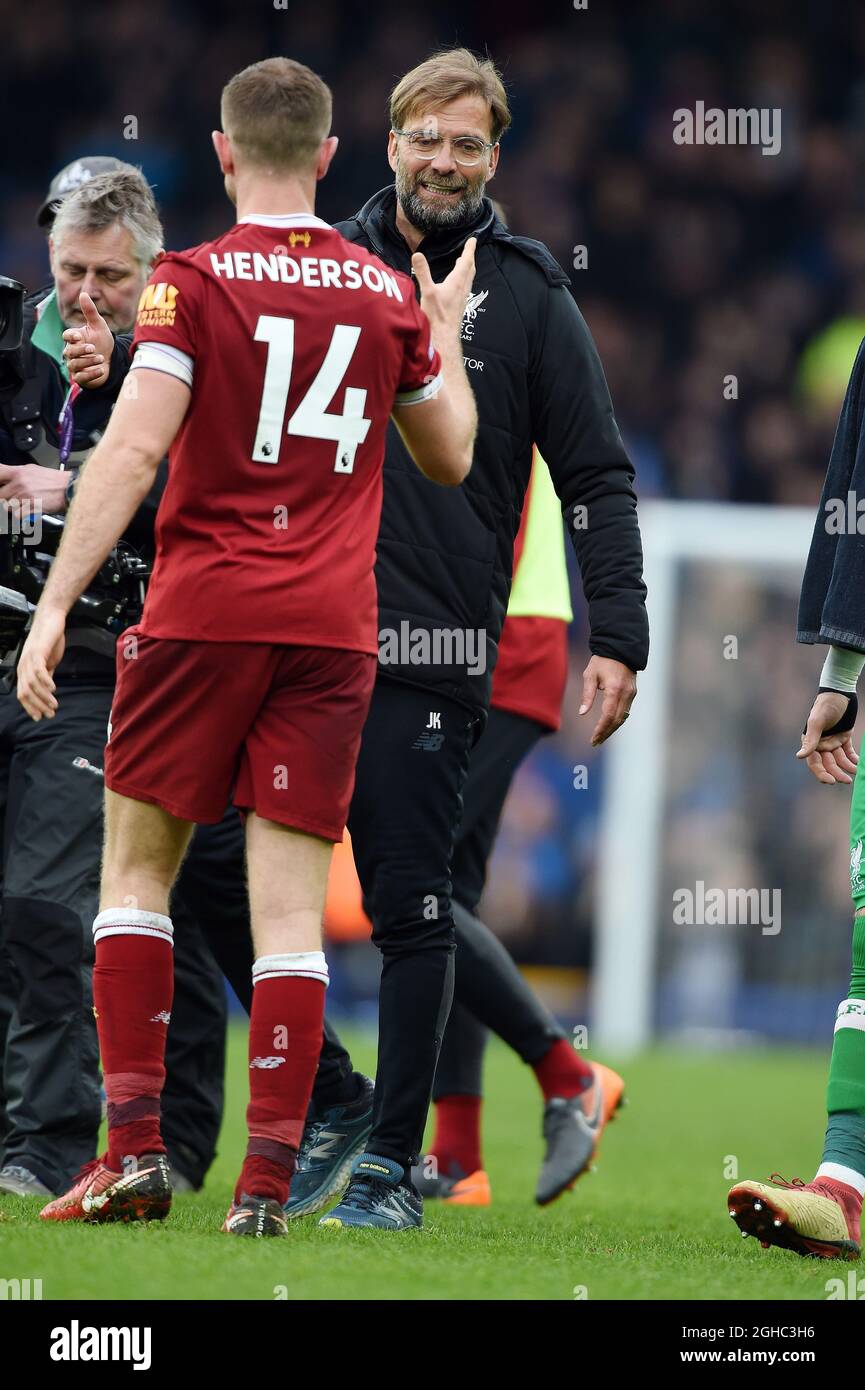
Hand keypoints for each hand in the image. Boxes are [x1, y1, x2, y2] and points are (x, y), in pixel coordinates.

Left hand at [0, 463, 68, 512]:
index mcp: (19, 472)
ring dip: (14, 507)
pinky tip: (28, 510)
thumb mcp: (33, 470)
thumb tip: (6, 476)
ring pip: (7, 506)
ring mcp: (25, 496)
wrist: (69, 488)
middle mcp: (20, 483)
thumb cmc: (54, 480)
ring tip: (24, 504)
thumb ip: (17, 473)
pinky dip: (21, 515)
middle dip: (6, 498)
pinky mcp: (31, 507)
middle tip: (14, 498)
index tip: (1, 485)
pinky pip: (17, 515)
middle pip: (0, 495)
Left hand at [16, 606, 65, 720]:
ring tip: (55, 705)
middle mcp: (22, 666)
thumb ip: (46, 675)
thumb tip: (47, 690)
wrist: (51, 619)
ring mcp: (29, 659)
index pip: (22, 694)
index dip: (30, 707)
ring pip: (32, 685)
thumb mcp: (48, 661)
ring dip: (44, 698)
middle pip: (25, 693)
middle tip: (50, 714)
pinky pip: (39, 672)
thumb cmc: (50, 640)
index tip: (41, 716)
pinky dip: (46, 682)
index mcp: (23, 670)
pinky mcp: (37, 653)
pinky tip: (54, 689)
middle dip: (37, 706)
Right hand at [62, 291, 112, 388]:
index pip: (66, 336)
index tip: (79, 336)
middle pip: (69, 352)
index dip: (71, 336)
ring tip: (101, 358)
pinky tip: (101, 369)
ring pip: (75, 364)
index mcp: (74, 338)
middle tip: (93, 348)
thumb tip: (83, 294)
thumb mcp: (98, 325)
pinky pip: (82, 377)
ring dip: (88, 361)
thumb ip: (90, 311)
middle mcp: (72, 352)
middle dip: (80, 350)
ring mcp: (75, 365)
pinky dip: (91, 373)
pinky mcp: (81, 377)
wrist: (111, 360)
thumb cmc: (102, 341)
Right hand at [411, 236, 476, 344]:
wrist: (444, 337)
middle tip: (470, 249)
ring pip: (468, 279)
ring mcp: (462, 298)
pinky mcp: (460, 306)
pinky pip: (464, 288)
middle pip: (470, 269)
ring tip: (464, 264)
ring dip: (467, 269)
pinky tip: (457, 285)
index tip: (473, 239)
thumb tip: (417, 255)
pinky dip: (463, 280)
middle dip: (470, 257)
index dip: (469, 249)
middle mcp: (462, 289)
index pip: (466, 261)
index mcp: (456, 282)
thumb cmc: (437, 316)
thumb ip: (423, 272)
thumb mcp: (427, 291)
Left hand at [579, 655, 636, 746]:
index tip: (593, 738)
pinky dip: (617, 720)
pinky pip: (625, 711)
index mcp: (614, 689)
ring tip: (600, 737)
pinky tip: (609, 726)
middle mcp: (625, 693)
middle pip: (617, 720)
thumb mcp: (590, 675)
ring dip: (612, 729)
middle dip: (606, 732)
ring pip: (623, 717)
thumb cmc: (602, 661)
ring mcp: (631, 694)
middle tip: (595, 742)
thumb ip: (587, 695)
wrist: (620, 649)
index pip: (608, 715)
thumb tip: (582, 713)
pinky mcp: (633, 693)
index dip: (601, 729)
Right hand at [796, 691, 858, 783]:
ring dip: (847, 767)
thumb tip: (799, 756)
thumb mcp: (817, 722)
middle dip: (837, 773)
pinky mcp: (844, 738)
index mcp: (811, 742)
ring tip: (856, 771)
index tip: (831, 780)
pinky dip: (853, 759)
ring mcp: (833, 742)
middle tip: (847, 780)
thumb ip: (810, 740)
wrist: (840, 693)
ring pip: (839, 760)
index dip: (822, 773)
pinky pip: (848, 752)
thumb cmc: (825, 705)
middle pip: (828, 764)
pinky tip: (859, 764)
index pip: (814, 762)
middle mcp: (821, 744)